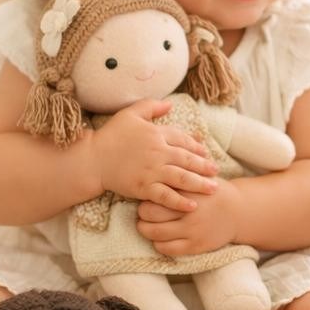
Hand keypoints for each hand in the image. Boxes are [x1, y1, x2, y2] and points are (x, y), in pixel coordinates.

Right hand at [92, 99, 217, 211]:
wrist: (92, 160)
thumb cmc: (110, 136)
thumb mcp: (130, 113)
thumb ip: (151, 106)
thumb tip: (170, 104)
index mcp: (156, 134)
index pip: (182, 139)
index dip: (196, 146)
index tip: (206, 152)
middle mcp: (158, 153)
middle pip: (187, 160)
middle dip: (204, 166)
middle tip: (216, 172)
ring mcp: (152, 171)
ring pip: (182, 178)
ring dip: (199, 184)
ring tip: (213, 189)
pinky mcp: (144, 188)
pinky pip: (167, 196)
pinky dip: (180, 201)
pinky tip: (193, 205)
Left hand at [136, 178, 241, 256]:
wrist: (239, 212)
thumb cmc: (214, 192)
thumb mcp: (201, 177)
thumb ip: (181, 172)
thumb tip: (157, 163)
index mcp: (190, 191)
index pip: (156, 194)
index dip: (147, 196)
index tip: (149, 196)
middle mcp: (190, 211)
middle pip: (149, 214)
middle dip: (142, 214)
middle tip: (145, 213)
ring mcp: (193, 230)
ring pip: (154, 233)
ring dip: (146, 230)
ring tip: (148, 225)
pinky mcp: (196, 246)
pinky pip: (167, 249)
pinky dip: (158, 244)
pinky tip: (161, 238)